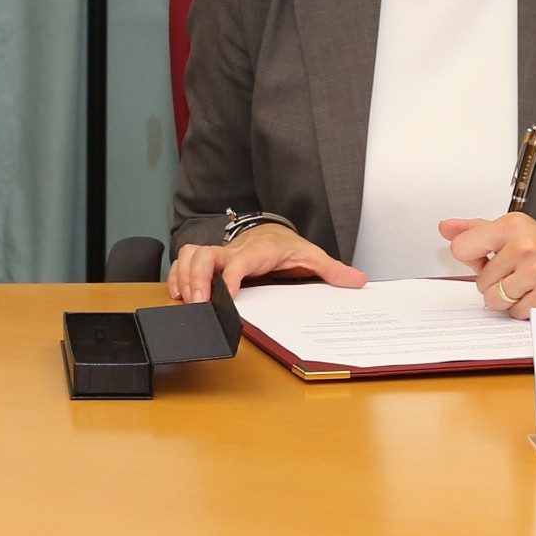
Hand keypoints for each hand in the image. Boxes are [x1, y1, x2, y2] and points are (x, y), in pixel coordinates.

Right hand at [166, 223, 365, 303]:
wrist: (272, 230)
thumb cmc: (288, 246)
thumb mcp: (313, 255)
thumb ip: (333, 269)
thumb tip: (358, 280)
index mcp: (258, 250)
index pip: (238, 260)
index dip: (229, 276)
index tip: (226, 295)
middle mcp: (234, 250)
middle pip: (204, 255)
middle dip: (197, 279)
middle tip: (198, 305)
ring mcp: (220, 253)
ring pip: (190, 254)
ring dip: (183, 277)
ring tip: (186, 301)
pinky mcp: (211, 260)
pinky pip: (185, 261)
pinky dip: (177, 275)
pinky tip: (178, 294)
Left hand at [440, 215, 535, 314]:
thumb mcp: (522, 231)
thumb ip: (479, 230)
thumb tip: (444, 228)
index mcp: (513, 225)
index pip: (462, 249)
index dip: (474, 261)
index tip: (491, 259)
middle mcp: (525, 246)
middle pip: (479, 282)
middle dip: (498, 284)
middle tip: (524, 276)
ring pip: (496, 301)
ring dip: (512, 301)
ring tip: (534, 288)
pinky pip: (517, 315)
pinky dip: (529, 313)